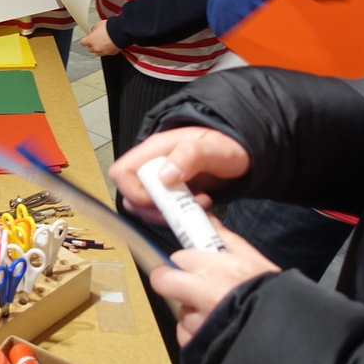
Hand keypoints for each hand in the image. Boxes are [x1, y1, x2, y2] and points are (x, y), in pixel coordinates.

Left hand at [80, 19, 120, 56]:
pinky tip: (110, 44)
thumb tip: (94, 31)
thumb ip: (94, 29)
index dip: (85, 40)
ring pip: (98, 53)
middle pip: (90, 49)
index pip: (83, 43)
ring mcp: (103, 52)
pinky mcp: (111, 54)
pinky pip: (106, 53)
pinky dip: (107, 50)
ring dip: (99, 48)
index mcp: (91, 40)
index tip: (87, 39)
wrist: (122, 32)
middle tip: (96, 40)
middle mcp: (96, 48)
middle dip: (92, 45)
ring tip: (104, 43)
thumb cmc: (111, 28)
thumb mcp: (99, 24)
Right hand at [110, 127, 250, 222]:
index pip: (121, 172)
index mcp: (154, 150)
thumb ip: (190, 156)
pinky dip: (177, 218)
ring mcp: (160, 181)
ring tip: (197, 206)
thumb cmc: (227, 145)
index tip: (161, 200)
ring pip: (144, 208)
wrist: (241, 152)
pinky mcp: (170, 195)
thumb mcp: (213, 148)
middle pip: (130, 195)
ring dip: (168, 215)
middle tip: (185, 207)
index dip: (134, 192)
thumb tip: (164, 176)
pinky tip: (198, 210)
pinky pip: (161, 212)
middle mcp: (151, 166)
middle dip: (154, 209)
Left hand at [150, 217, 279, 345]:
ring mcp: (199, 323)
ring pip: (179, 310)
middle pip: (163, 281)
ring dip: (191, 310)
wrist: (291, 330)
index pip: (179, 258)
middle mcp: (204, 294)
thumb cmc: (273, 293)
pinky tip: (213, 330)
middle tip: (187, 285)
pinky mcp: (198, 345)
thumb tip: (207, 218)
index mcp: (216, 269)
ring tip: (215, 313)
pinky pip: (184, 335)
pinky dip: (195, 333)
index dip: (185, 262)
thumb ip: (226, 239)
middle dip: (170, 280)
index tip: (193, 266)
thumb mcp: (254, 260)